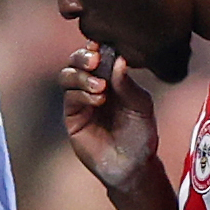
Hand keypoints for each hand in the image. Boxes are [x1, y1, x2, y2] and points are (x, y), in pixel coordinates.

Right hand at [59, 47, 160, 194]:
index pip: (98, 55)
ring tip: (100, 86)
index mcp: (112, 78)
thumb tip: (118, 59)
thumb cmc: (140, 134)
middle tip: (95, 59)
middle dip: (83, 56)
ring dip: (81, 75)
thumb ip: (128, 84)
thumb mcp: (141, 105)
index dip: (97, 46)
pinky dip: (82, 93)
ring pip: (68, 75)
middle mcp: (93, 85)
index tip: (102, 44)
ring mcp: (81, 100)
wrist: (132, 165)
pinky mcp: (73, 116)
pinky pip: (70, 97)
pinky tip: (98, 100)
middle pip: (77, 60)